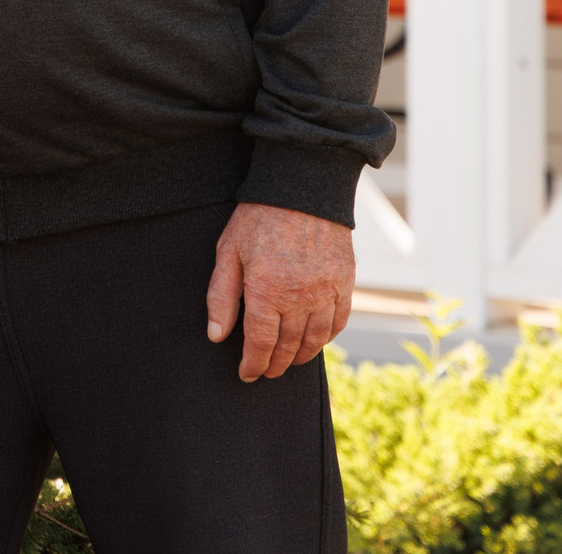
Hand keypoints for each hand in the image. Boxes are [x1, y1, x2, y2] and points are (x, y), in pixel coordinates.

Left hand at [204, 201, 353, 382]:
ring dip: (301, 356)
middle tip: (266, 372)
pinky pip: (338, 321)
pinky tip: (316, 341)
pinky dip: (327, 337)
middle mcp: (299, 297)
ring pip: (315, 339)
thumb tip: (216, 335)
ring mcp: (326, 291)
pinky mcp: (345, 282)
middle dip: (275, 364)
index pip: (260, 343)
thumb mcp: (228, 252)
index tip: (247, 373)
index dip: (253, 364)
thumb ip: (221, 296)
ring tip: (289, 362)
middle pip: (288, 346)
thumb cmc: (258, 218)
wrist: (301, 188)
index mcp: (266, 291)